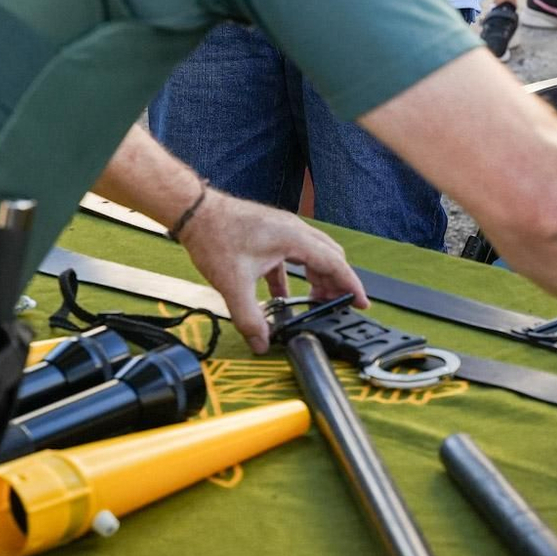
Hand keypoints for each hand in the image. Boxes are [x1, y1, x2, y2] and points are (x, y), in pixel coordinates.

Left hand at [178, 192, 364, 353]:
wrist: (195, 212)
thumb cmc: (216, 237)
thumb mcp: (233, 284)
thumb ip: (250, 318)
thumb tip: (261, 343)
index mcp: (295, 239)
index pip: (335, 264)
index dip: (351, 285)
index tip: (361, 303)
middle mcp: (294, 231)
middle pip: (330, 258)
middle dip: (336, 283)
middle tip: (336, 306)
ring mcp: (283, 229)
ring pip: (313, 255)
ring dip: (318, 278)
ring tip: (314, 302)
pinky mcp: (271, 233)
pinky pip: (293, 256)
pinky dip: (296, 275)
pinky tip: (282, 295)